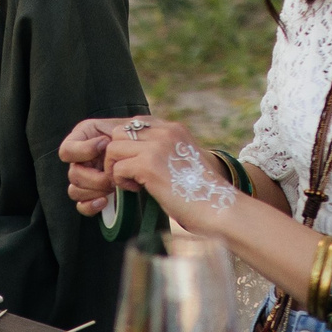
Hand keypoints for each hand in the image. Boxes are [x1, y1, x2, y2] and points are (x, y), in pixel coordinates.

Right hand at [59, 117, 143, 215]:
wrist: (148, 150)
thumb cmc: (137, 136)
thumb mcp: (126, 127)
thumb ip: (113, 132)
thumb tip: (105, 144)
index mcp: (82, 139)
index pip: (67, 150)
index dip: (84, 151)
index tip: (105, 145)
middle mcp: (80, 159)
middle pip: (73, 174)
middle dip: (95, 177)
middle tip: (113, 174)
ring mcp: (84, 177)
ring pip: (75, 191)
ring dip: (96, 190)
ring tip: (114, 186)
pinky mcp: (92, 194)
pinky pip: (81, 205)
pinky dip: (91, 206)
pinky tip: (105, 201)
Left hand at [100, 118, 242, 230]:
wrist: (218, 207)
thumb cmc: (201, 192)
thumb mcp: (182, 160)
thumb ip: (163, 150)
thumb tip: (136, 154)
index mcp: (174, 129)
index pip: (135, 123)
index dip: (127, 144)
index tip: (133, 163)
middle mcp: (165, 131)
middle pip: (119, 132)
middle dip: (117, 154)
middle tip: (129, 174)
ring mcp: (156, 146)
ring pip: (113, 148)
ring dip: (116, 167)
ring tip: (133, 183)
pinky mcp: (148, 165)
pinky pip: (118, 168)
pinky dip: (121, 182)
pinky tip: (138, 190)